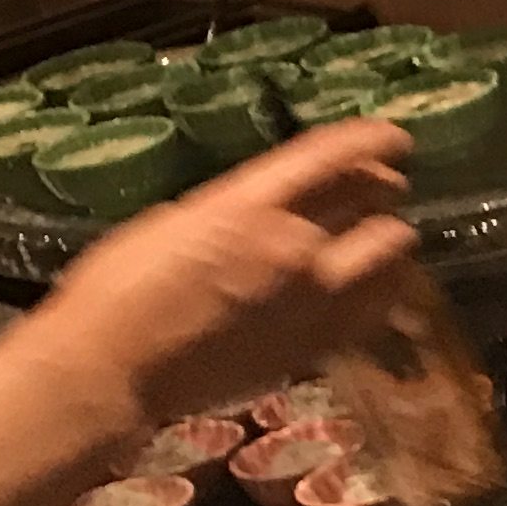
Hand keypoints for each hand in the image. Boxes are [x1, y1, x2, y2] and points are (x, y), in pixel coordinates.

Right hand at [19, 123, 421, 434]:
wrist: (111, 368)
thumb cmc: (118, 287)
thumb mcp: (176, 219)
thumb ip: (235, 209)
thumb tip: (267, 208)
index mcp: (247, 204)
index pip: (333, 157)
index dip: (373, 140)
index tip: (394, 138)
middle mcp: (293, 247)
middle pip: (377, 206)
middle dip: (385, 194)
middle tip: (385, 193)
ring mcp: (312, 303)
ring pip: (392, 263)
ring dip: (392, 246)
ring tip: (381, 243)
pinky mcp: (315, 349)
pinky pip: (374, 313)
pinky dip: (382, 293)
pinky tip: (373, 290)